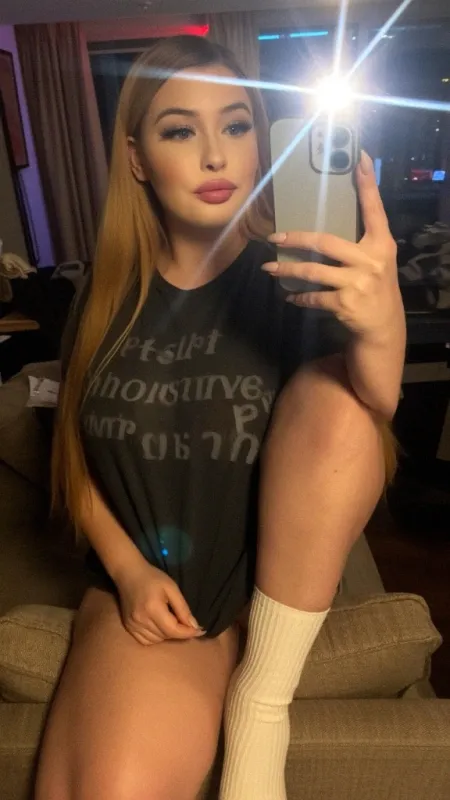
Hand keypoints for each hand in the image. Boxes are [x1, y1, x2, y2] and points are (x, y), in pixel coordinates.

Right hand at [115, 556, 205, 645]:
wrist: (129, 574)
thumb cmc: (153, 578)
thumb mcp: (172, 588)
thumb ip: (183, 608)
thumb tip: (194, 626)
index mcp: (153, 609)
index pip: (173, 630)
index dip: (188, 632)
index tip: (200, 630)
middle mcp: (141, 620)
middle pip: (166, 636)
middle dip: (179, 632)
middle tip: (186, 622)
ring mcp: (132, 625)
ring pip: (157, 640)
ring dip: (168, 635)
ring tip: (171, 622)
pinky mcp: (128, 627)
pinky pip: (146, 641)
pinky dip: (156, 637)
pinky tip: (159, 626)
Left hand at [263, 151, 402, 344]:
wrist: (383, 325)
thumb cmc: (375, 285)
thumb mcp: (378, 259)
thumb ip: (363, 239)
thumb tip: (332, 216)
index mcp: (381, 244)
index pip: (374, 209)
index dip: (368, 184)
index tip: (360, 159)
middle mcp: (370, 260)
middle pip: (325, 242)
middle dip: (296, 239)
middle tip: (275, 236)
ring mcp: (357, 283)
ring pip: (312, 271)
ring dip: (287, 269)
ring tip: (269, 268)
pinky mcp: (345, 303)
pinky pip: (313, 297)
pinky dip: (299, 297)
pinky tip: (290, 296)